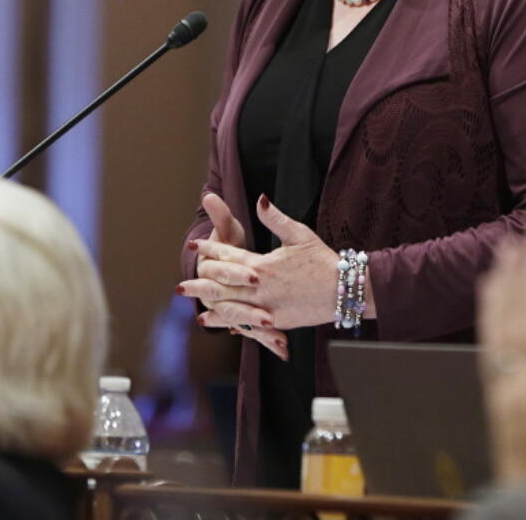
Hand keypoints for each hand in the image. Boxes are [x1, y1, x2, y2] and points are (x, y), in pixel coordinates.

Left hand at [181, 194, 340, 330]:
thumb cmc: (323, 260)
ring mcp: (268, 308)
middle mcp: (260, 289)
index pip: (229, 257)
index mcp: (263, 265)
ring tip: (197, 312)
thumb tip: (260, 199)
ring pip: (232, 310)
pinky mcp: (278, 322)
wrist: (344, 290)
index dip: (211, 251)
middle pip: (222, 287)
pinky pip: (250, 324)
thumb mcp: (299, 234)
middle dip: (201, 285)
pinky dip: (235, 324)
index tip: (195, 247)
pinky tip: (225, 326)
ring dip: (212, 310)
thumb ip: (275, 218)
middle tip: (181, 286)